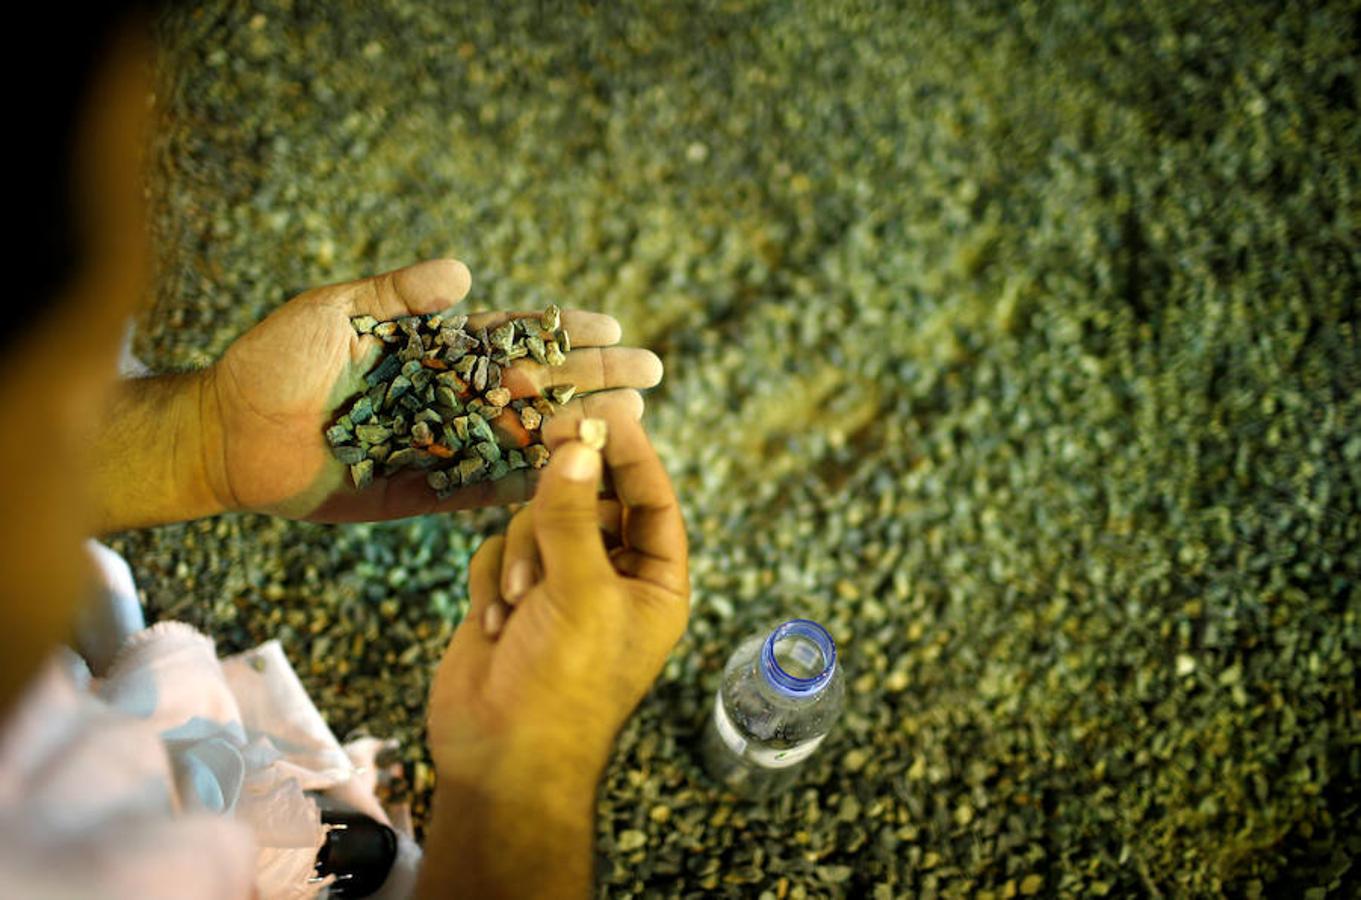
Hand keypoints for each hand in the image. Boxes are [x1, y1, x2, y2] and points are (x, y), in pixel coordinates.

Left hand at [202, 259, 662, 520]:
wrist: (228, 437)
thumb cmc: (273, 364)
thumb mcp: (331, 315)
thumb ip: (396, 296)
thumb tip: (466, 275)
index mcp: (433, 346)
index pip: (513, 335)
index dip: (563, 332)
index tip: (612, 329)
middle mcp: (448, 393)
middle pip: (535, 385)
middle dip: (592, 380)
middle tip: (651, 378)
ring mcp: (441, 443)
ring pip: (522, 438)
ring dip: (574, 431)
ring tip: (630, 427)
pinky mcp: (423, 491)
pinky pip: (484, 488)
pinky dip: (527, 485)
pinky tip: (571, 481)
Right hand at [419, 415, 687, 897]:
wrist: (501, 760)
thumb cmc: (563, 685)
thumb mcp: (580, 593)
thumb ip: (572, 515)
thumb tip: (577, 447)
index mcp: (656, 585)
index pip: (653, 502)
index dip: (633, 456)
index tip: (608, 410)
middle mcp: (612, 581)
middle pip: (591, 502)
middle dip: (564, 498)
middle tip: (548, 438)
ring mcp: (558, 588)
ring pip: (538, 521)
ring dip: (523, 554)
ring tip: (519, 602)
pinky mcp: (510, 597)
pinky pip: (499, 552)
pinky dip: (493, 579)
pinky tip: (495, 622)